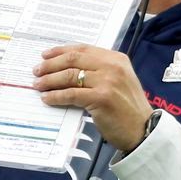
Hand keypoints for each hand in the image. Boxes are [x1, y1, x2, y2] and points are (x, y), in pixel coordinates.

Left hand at [33, 44, 152, 152]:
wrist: (143, 130)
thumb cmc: (128, 108)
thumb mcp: (118, 81)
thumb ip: (99, 71)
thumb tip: (66, 70)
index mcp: (116, 59)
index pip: (83, 49)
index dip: (61, 51)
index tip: (46, 55)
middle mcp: (112, 66)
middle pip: (73, 59)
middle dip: (51, 64)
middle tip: (37, 70)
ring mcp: (108, 81)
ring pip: (70, 75)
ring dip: (50, 80)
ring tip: (38, 85)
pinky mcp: (101, 98)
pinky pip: (71, 94)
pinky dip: (56, 96)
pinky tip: (47, 98)